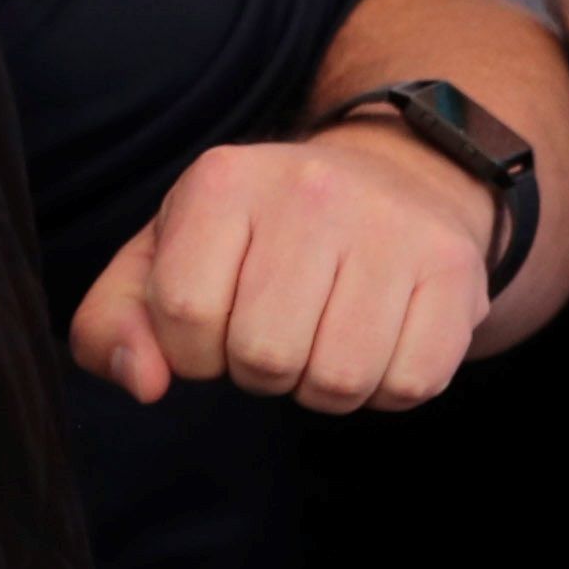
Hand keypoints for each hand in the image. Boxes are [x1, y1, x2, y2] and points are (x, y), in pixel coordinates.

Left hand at [70, 122, 496, 413]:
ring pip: (339, 380)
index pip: (183, 314)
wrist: (396, 183)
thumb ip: (113, 325)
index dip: (193, 351)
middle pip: (264, 355)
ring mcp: (392, 226)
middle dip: (262, 371)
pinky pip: (410, 384)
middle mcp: (312, 189)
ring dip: (324, 387)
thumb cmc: (262, 240)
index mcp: (225, 181)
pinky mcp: (454, 268)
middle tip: (281, 331)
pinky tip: (381, 340)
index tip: (218, 326)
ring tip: (327, 337)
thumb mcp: (168, 260)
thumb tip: (144, 382)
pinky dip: (388, 387)